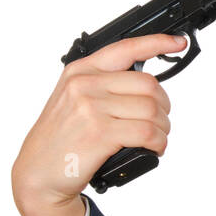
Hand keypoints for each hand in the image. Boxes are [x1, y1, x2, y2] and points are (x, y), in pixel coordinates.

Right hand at [12, 33, 185, 215]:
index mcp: (80, 71)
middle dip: (163, 106)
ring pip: (152, 110)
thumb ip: (103, 85)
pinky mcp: (100, 133)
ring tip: (155, 138)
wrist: (38, 173)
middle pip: (149, 85)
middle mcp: (85, 84)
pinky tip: (155, 147)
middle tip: (159, 121)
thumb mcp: (73, 100)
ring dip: (163, 128)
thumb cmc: (60, 139)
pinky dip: (159, 142)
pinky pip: (148, 132)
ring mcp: (91, 108)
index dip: (157, 42)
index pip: (126, 48)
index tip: (178, 42)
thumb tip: (147, 84)